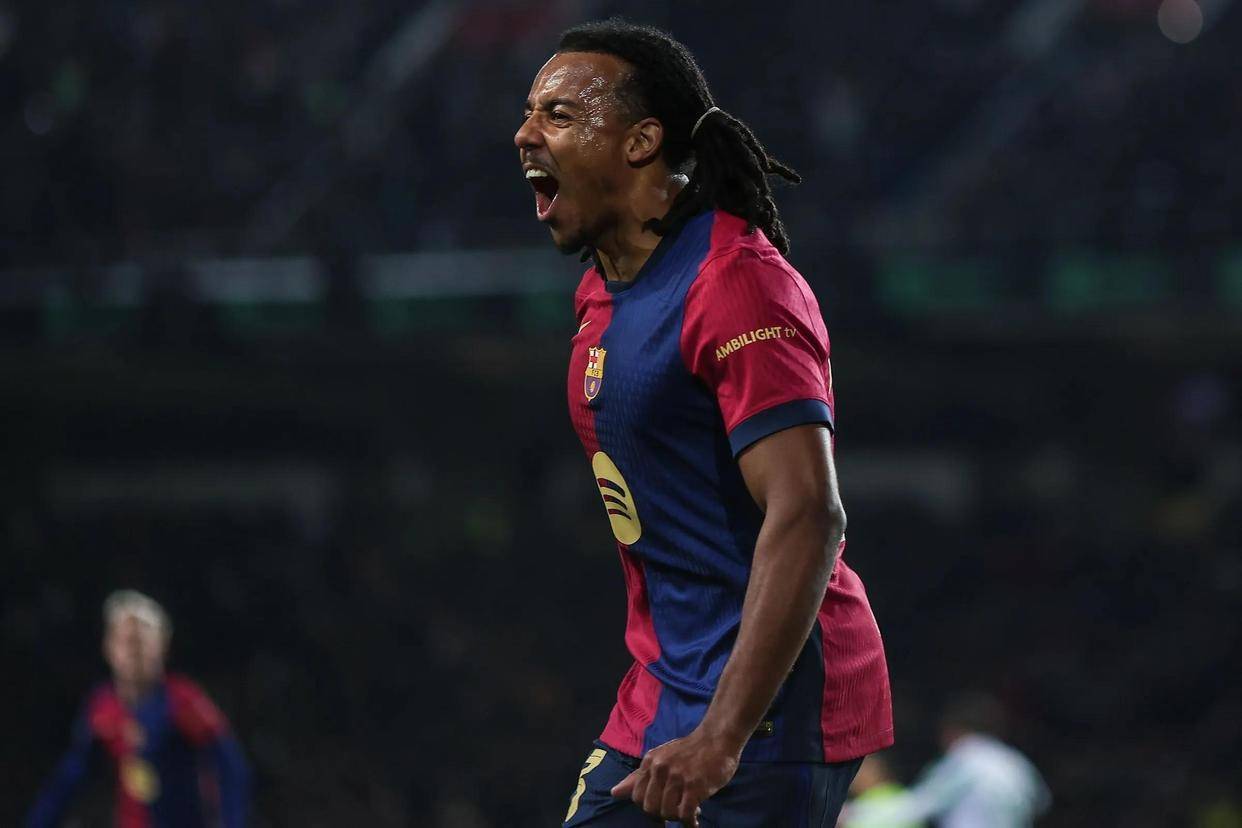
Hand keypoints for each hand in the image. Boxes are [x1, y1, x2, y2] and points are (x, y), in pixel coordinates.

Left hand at [610, 728, 740, 825]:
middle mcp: (660, 768)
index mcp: (650, 762)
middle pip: (649, 808)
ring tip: (689, 810)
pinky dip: (689, 822)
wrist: (717, 738)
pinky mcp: (694, 785)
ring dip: (678, 817)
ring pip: (666, 812)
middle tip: (676, 810)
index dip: (648, 806)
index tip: (662, 806)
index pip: (637, 796)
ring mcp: (677, 777)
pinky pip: (684, 814)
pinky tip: (695, 819)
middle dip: (662, 814)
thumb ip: (638, 777)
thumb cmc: (690, 751)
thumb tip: (614, 793)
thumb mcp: (661, 758)